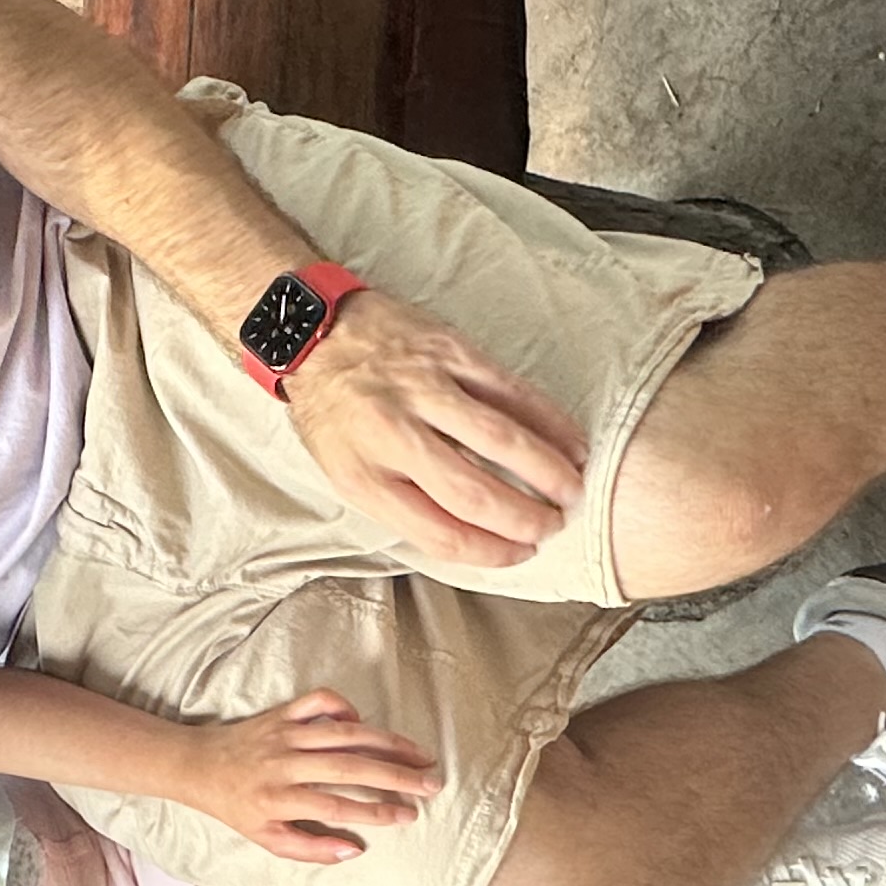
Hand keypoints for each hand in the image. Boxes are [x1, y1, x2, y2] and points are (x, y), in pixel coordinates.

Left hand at [180, 689, 439, 862]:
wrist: (195, 766)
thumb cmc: (236, 808)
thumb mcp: (266, 839)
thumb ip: (309, 849)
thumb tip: (354, 849)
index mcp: (278, 799)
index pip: (337, 806)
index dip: (376, 811)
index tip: (408, 816)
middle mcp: (283, 764)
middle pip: (348, 767)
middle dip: (395, 776)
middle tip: (431, 784)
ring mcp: (283, 734)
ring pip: (343, 734)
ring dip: (386, 742)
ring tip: (419, 753)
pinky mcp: (281, 713)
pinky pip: (319, 700)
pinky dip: (345, 705)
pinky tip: (364, 723)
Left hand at [277, 288, 587, 567]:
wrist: (311, 331)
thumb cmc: (331, 408)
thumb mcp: (344, 470)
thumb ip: (401, 504)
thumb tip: (473, 537)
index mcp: (363, 475)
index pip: (439, 532)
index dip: (490, 552)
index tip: (519, 554)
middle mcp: (393, 433)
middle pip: (474, 493)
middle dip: (526, 519)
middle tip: (554, 527)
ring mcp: (424, 389)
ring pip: (501, 440)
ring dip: (548, 472)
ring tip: (574, 492)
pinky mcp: (449, 351)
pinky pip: (511, 391)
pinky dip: (548, 421)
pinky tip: (571, 443)